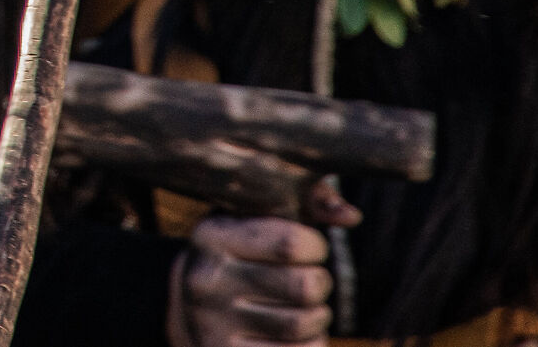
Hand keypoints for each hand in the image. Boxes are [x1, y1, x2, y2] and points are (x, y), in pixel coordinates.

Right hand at [170, 198, 358, 346]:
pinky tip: (296, 335)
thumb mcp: (252, 221)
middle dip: (320, 282)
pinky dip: (312, 344)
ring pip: (305, 323)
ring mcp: (214, 324)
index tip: (307, 248)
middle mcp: (208, 280)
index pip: (291, 243)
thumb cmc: (237, 256)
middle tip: (310, 279)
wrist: (186, 309)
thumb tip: (351, 214)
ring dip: (318, 316)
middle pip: (305, 286)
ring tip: (304, 307)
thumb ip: (302, 204)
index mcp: (212, 237)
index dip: (315, 246)